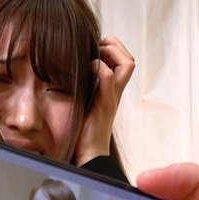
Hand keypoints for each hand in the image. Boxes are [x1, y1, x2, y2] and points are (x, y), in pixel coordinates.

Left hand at [74, 36, 133, 165]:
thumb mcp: (83, 102)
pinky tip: (87, 69)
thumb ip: (83, 88)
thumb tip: (68, 71)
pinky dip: (98, 66)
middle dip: (115, 46)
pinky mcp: (105, 102)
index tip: (95, 50)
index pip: (125, 60)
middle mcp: (116, 90)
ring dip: (111, 52)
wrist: (89, 153)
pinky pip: (108, 77)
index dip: (113, 48)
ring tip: (95, 57)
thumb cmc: (83, 130)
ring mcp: (113, 95)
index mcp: (112, 89)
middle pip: (130, 59)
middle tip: (96, 50)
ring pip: (127, 64)